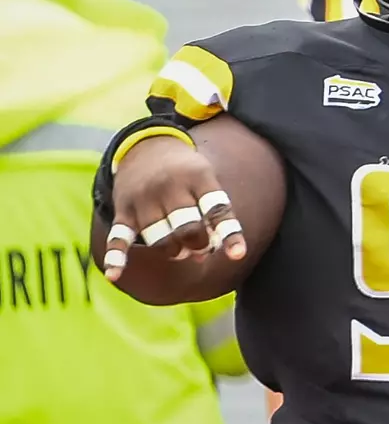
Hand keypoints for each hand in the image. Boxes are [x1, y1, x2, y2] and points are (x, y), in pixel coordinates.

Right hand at [102, 132, 246, 280]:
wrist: (146, 147)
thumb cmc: (187, 173)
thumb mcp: (206, 181)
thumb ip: (211, 217)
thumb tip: (202, 256)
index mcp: (197, 177)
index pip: (215, 209)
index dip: (228, 233)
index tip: (238, 255)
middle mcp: (169, 186)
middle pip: (186, 228)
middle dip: (199, 245)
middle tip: (202, 247)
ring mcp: (144, 198)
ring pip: (159, 238)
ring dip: (173, 252)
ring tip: (181, 250)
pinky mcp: (124, 210)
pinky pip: (119, 236)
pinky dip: (116, 256)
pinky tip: (114, 275)